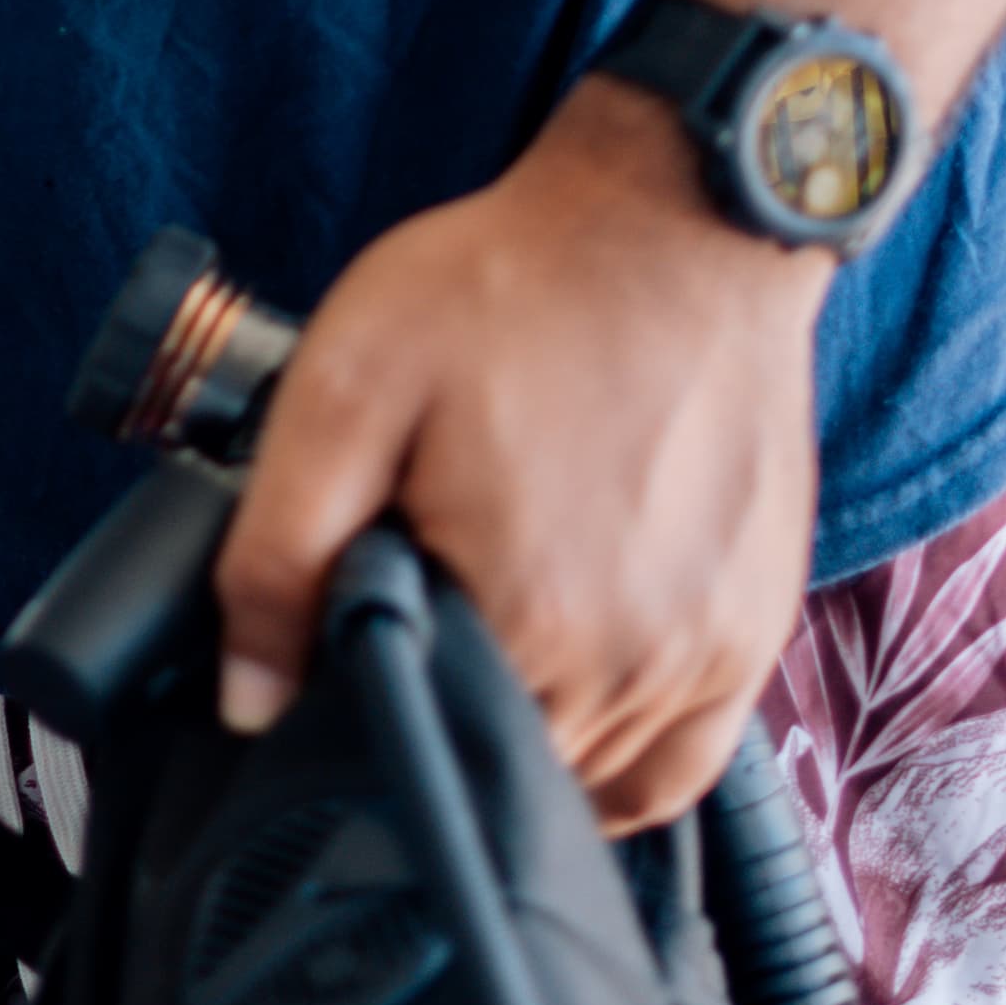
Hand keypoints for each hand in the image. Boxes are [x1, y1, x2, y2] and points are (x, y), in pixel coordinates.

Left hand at [211, 81, 826, 826]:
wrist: (674, 222)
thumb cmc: (511, 290)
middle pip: (509, 774)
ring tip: (487, 634)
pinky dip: (621, 755)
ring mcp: (711, 657)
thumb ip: (278, 555)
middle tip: (418, 610)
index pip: (423, 756)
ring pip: (595, 782)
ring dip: (530, 739)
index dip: (366, 717)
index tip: (348, 648)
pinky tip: (569, 696)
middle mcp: (635, 668)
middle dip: (446, 720)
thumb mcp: (347, 392)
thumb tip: (250, 702)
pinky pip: (682, 763)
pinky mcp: (755, 630)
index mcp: (530, 622)